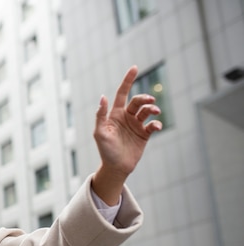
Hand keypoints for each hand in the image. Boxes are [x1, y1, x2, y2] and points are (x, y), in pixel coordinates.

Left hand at [92, 65, 161, 203]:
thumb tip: (103, 97)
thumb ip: (101, 115)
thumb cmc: (105, 150)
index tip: (134, 67)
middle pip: (137, 101)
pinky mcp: (144, 134)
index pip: (122, 93)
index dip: (127, 80)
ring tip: (155, 112)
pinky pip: (153, 124)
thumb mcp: (100, 132)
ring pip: (147, 110)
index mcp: (115, 114)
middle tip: (149, 101)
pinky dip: (157, 123)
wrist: (116, 167)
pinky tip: (156, 126)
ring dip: (152, 109)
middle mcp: (127, 117)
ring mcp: (136, 125)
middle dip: (144, 98)